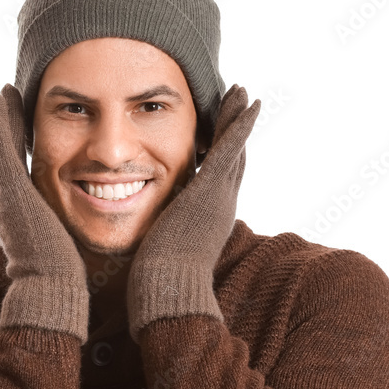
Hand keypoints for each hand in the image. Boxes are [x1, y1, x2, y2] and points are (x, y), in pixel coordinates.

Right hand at [0, 84, 89, 341]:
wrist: (52, 295)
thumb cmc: (67, 285)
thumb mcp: (69, 255)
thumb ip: (75, 241)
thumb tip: (101, 238)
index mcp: (23, 219)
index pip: (17, 176)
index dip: (17, 152)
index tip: (21, 130)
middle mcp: (8, 206)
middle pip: (1, 158)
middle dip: (1, 130)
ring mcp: (6, 197)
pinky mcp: (10, 191)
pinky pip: (0, 148)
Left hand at [126, 84, 260, 342]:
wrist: (166, 295)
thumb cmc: (157, 286)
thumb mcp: (158, 257)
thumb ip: (155, 243)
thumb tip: (142, 248)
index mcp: (205, 221)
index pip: (214, 181)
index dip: (220, 157)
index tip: (218, 137)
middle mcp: (219, 207)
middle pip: (231, 161)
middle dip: (235, 133)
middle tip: (242, 106)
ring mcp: (219, 196)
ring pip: (235, 148)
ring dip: (239, 119)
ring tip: (243, 93)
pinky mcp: (212, 188)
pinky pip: (230, 146)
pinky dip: (240, 123)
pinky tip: (246, 100)